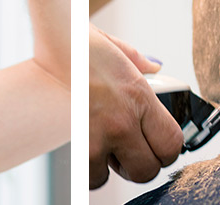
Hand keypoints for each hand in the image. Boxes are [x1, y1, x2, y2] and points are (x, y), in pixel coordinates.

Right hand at [89, 24, 182, 188]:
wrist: (48, 41)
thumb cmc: (77, 42)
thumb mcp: (115, 47)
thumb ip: (139, 62)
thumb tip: (154, 67)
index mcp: (139, 96)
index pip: (171, 143)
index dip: (166, 151)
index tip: (157, 147)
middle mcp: (123, 119)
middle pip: (147, 169)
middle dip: (141, 165)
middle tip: (130, 151)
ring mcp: (98, 134)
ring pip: (115, 177)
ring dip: (111, 167)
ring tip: (106, 148)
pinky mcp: (75, 143)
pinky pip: (90, 175)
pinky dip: (90, 169)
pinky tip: (89, 149)